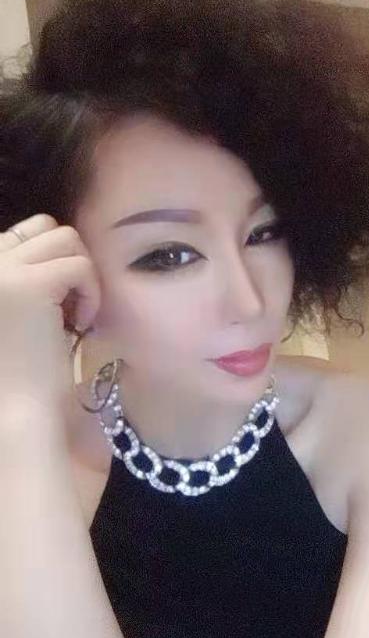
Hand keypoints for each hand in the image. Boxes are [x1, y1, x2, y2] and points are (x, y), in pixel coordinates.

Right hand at [0, 214, 101, 411]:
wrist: (18, 409)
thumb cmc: (20, 369)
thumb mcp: (17, 310)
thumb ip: (24, 275)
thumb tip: (61, 241)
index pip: (22, 233)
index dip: (51, 264)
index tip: (53, 306)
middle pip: (46, 227)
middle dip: (68, 264)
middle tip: (67, 309)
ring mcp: (1, 270)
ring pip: (66, 239)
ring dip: (81, 275)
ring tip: (72, 316)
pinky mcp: (29, 285)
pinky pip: (80, 266)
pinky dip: (91, 293)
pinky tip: (80, 325)